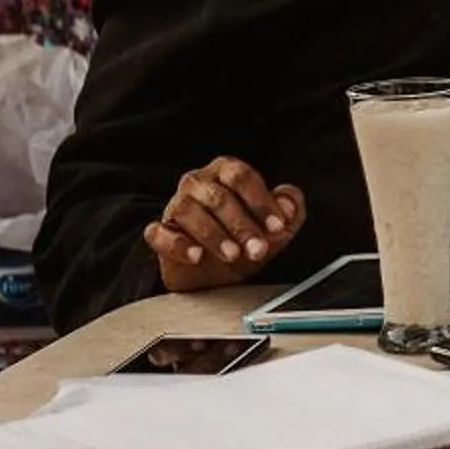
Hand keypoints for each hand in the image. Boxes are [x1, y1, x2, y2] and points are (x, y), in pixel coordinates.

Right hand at [144, 157, 301, 293]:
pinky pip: (159, 233)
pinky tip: (197, 256)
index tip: (277, 226)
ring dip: (214, 235)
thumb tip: (289, 202)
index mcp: (226, 172)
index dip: (261, 202)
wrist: (216, 276)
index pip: (241, 176)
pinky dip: (178, 244)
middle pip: (218, 196)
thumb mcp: (276, 228)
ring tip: (232, 254)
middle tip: (257, 249)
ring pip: (188, 211)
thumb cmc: (246, 240)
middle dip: (242, 226)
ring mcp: (175, 206)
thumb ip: (290, 210)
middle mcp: (198, 183)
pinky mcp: (159, 232)